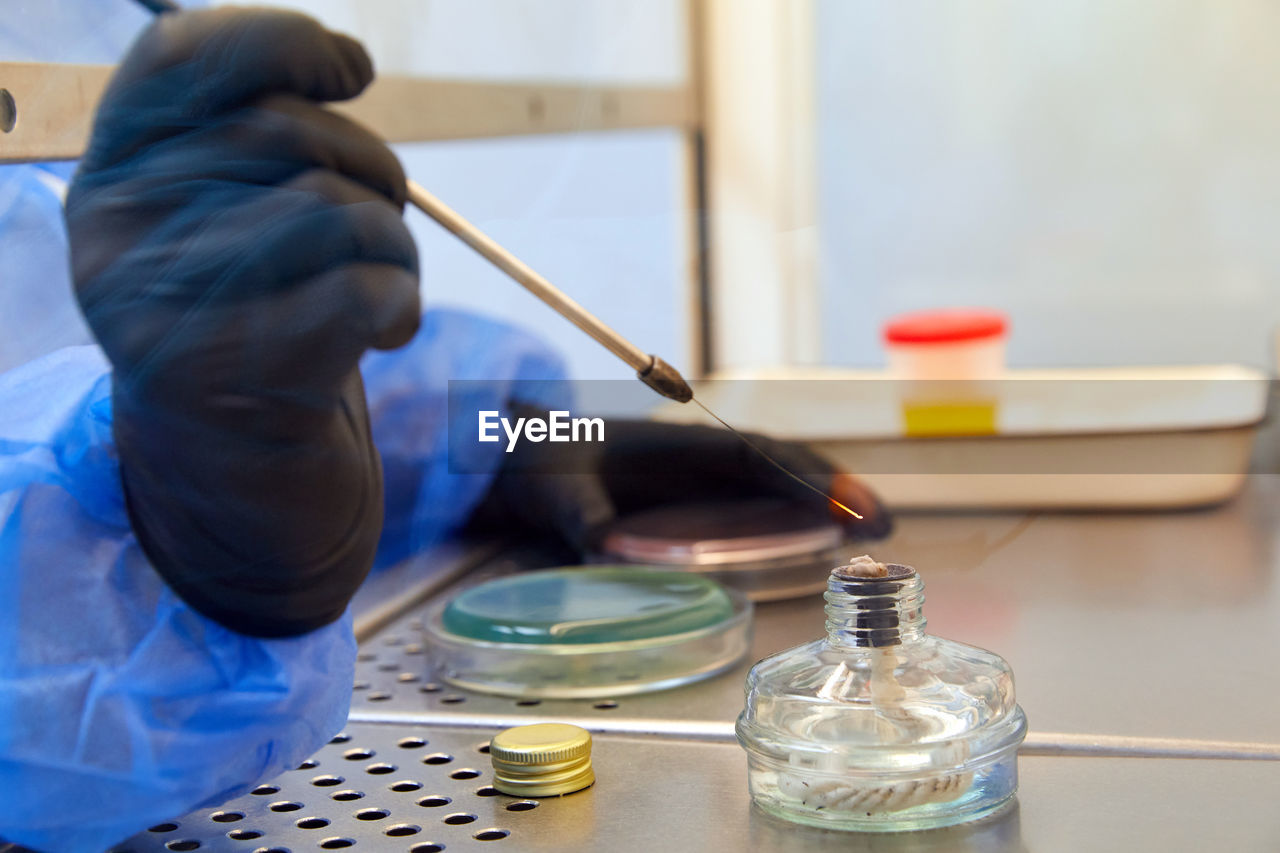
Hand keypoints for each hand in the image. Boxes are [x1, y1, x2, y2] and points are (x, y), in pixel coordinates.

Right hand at [67, 8, 419, 636]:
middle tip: (386, 225)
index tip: (351, 70)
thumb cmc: (260, 324)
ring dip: (397, 244)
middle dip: (374, 169)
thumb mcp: (233, 221)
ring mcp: (164, 310)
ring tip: (387, 284)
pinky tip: (390, 331)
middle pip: (285, 133)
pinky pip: (362, 289)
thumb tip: (347, 60)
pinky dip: (403, 301)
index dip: (282, 38)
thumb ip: (261, 139)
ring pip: (337, 211)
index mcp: (111, 176)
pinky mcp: (231, 379)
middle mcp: (115, 234)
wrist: (238, 473)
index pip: (179, 56)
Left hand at [474, 417, 890, 552]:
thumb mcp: (555, 492)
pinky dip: (794, 514)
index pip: (755, 456)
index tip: (846, 502)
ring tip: (874, 529)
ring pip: (777, 482)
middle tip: (885, 525)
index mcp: (676, 445)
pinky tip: (818, 539)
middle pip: (782, 465)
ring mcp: (701, 476)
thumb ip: (578, 518)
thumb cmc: (542, 465)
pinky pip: (756, 502)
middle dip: (835, 489)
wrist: (519, 457)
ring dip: (824, 501)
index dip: (805, 477)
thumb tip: (605, 549)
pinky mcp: (696, 498)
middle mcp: (698, 456)